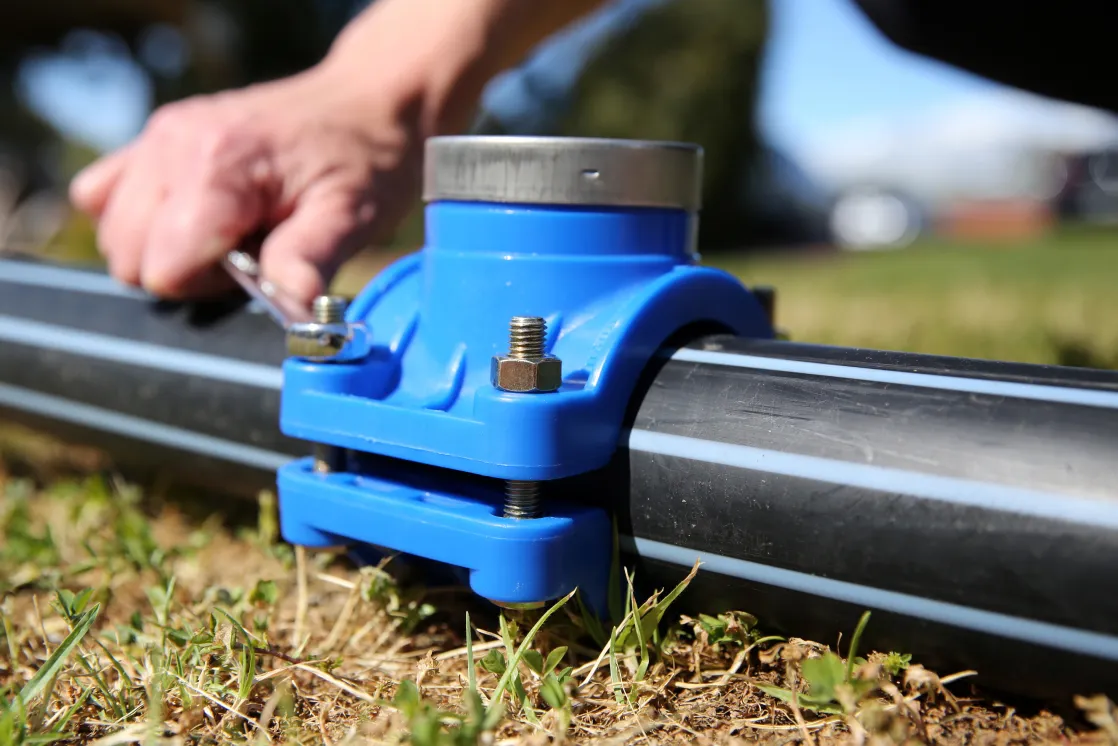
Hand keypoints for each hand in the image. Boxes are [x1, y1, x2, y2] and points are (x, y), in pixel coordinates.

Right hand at [69, 65, 421, 304]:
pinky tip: (191, 216)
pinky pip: (103, 192)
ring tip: (228, 230)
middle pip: (129, 254)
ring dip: (163, 248)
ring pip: (114, 230)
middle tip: (246, 250)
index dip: (208, 285)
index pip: (164, 268)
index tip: (254, 265)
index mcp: (219, 169)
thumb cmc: (363, 161)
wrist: (366, 103)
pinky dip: (137, 218)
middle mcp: (174, 146)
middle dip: (184, 272)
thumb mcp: (352, 216)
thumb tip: (294, 310)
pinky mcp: (156, 136)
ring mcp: (159, 136)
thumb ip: (310, 260)